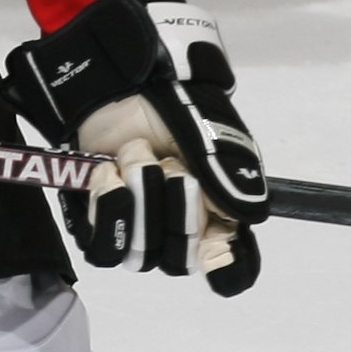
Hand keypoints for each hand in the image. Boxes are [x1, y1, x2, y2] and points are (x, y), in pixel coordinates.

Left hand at [4, 0, 268, 294]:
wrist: (120, 82)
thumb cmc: (174, 106)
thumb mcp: (210, 134)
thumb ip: (229, 175)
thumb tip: (250, 218)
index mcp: (220, 215)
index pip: (233, 267)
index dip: (228, 269)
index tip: (217, 251)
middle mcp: (181, 231)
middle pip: (181, 260)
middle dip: (175, 209)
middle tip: (171, 163)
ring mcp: (139, 231)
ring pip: (140, 255)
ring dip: (140, 200)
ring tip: (136, 155)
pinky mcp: (99, 223)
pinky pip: (102, 247)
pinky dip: (107, 207)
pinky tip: (109, 171)